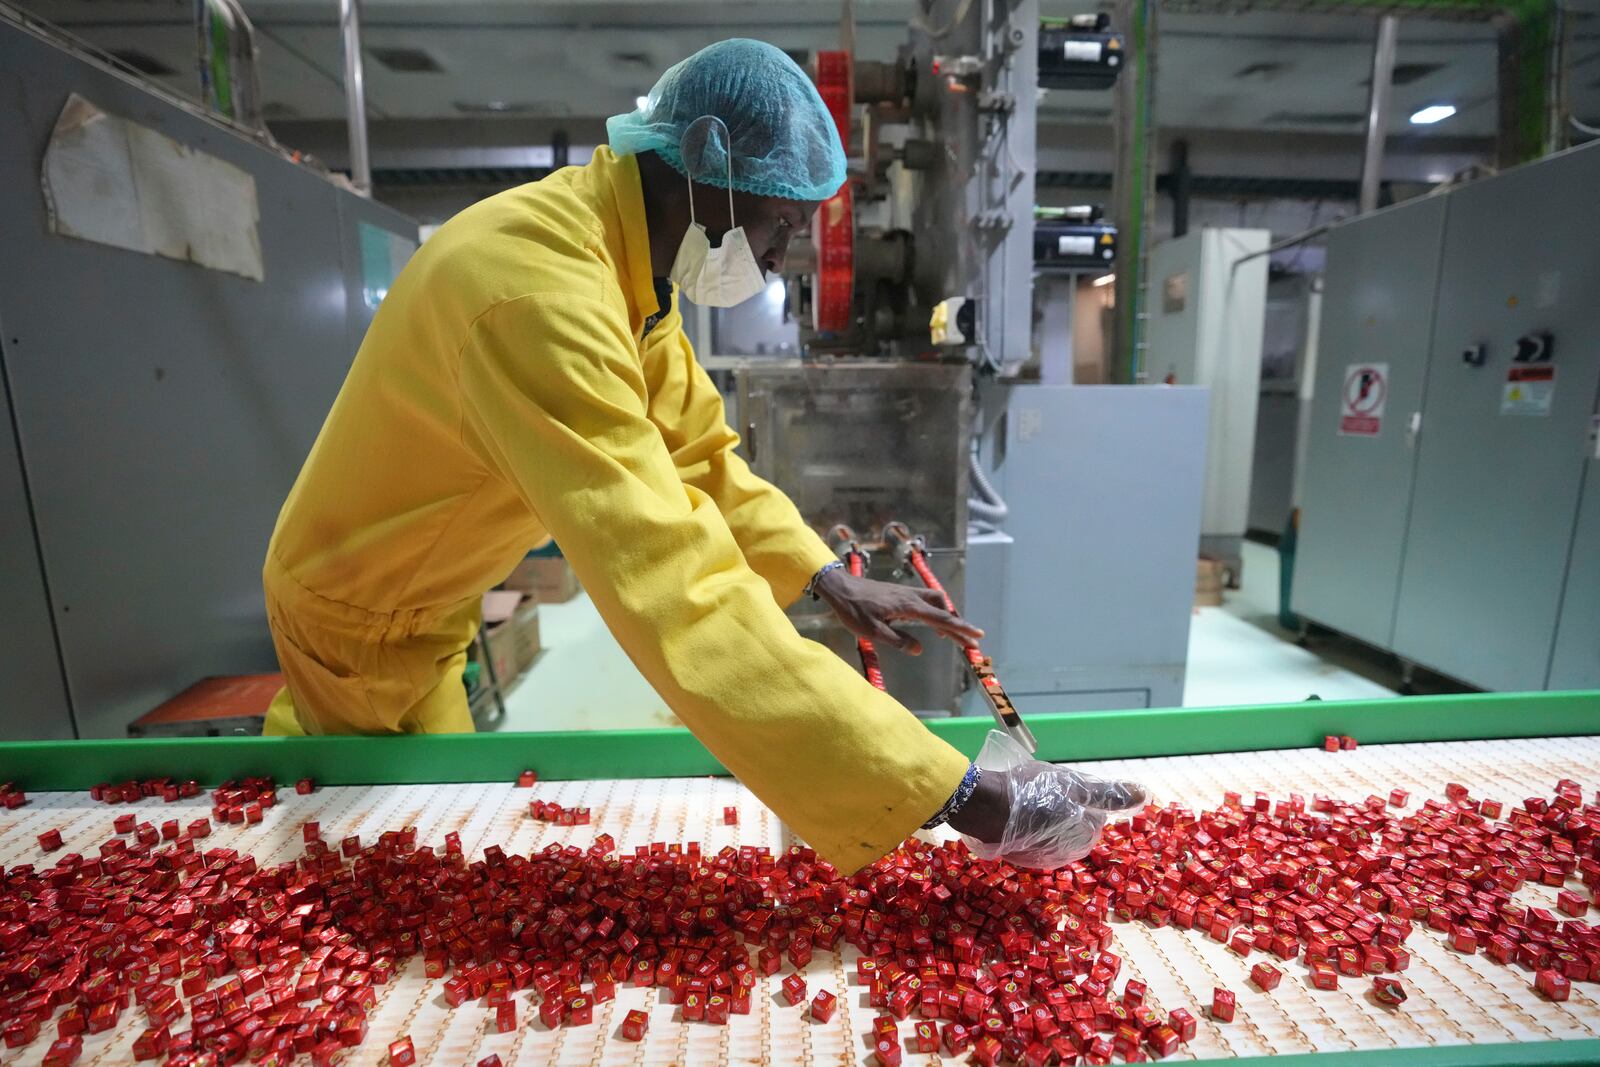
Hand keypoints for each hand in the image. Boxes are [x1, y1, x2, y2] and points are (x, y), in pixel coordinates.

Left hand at [813, 567, 983, 655]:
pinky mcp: (900, 593)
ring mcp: (906, 593)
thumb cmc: (853, 610)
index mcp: (908, 607)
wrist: (840, 587)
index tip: (976, 636)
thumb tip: (919, 649)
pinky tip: (930, 622)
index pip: (940, 619)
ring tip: (951, 633)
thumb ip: (897, 640)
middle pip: (943, 609)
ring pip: (936, 601)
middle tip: (971, 641)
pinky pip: (925, 600)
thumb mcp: (873, 631)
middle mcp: (911, 597)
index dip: (959, 629)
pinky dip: (935, 610)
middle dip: (958, 625)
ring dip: (947, 615)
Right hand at [949, 730, 1147, 870]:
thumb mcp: (1076, 786)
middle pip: (1069, 822)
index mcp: (1082, 836)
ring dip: (1040, 814)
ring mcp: (1037, 856)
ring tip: (1025, 798)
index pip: (1091, 813)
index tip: (1060, 786)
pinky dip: (1023, 823)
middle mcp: (1063, 853)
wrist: (984, 805)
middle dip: (1059, 807)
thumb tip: (1145, 794)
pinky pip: (1027, 836)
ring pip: (1047, 828)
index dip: (1077, 795)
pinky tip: (1012, 811)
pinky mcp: (1015, 853)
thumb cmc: (1033, 792)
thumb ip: (1109, 793)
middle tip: (1041, 790)